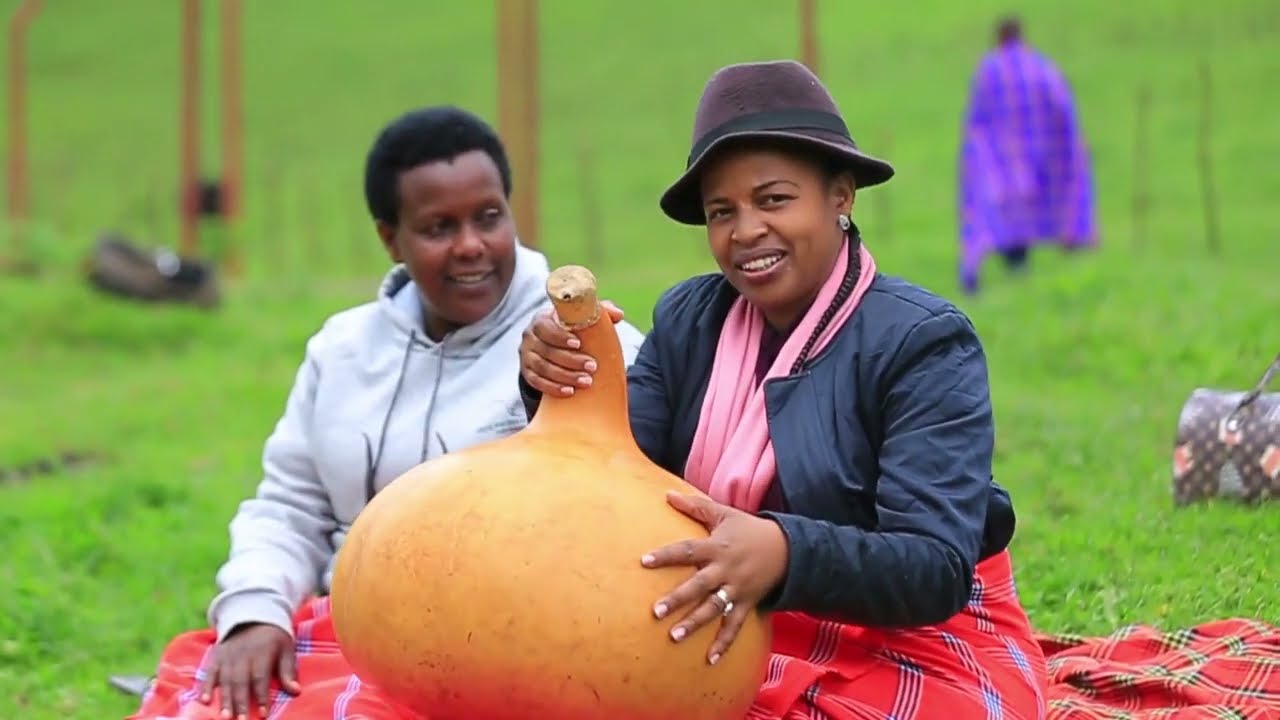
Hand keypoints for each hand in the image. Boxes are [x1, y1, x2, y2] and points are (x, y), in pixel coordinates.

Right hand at [198, 623, 299, 718]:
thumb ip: (288, 670)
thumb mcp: (286, 648)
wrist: (253, 615)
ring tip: (225, 717)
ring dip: (224, 700)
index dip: (262, 696)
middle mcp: (242, 655)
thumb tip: (296, 691)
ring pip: (224, 680)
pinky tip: (204, 700)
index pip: (261, 678)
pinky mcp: (216, 657)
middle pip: (240, 682)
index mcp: (261, 653)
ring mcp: (227, 656)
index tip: (264, 714)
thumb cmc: (274, 637)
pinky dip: (206, 686)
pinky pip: (209, 672)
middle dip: (241, 703)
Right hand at [519, 300, 624, 396]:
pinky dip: (553, 388)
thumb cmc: (570, 328)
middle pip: (547, 350)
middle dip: (571, 360)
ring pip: (543, 368)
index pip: (545, 327)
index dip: (560, 336)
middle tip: (592, 366)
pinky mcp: (527, 373)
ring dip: (565, 376)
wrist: (552, 346)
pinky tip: (570, 391)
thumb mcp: (581, 317)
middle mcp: (530, 337)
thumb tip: (618, 315)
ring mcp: (526, 356)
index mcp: (541, 320)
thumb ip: (598, 311)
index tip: (579, 344)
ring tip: (586, 381)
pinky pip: (537, 382)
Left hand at [641, 491, 788, 664]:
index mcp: (716, 547)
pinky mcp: (747, 603)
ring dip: (695, 623)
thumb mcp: (724, 514)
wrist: (787, 548)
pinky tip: (710, 660)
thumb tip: (667, 494)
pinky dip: (724, 643)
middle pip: (698, 585)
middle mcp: (725, 570)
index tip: (644, 561)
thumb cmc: (748, 529)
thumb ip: (695, 506)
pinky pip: (734, 626)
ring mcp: (737, 589)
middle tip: (655, 611)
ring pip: (714, 609)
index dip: (666, 555)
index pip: (687, 550)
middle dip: (677, 598)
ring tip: (674, 637)